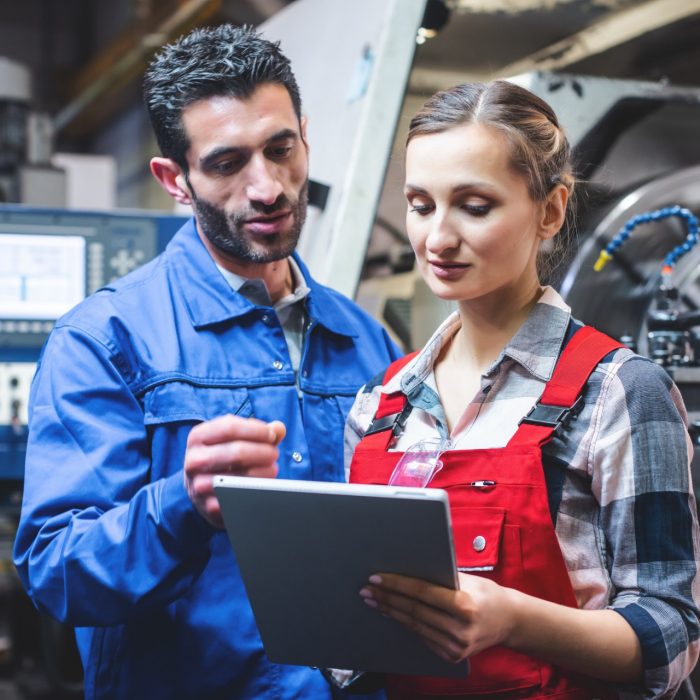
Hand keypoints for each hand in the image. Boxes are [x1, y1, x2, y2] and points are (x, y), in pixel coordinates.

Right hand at [184, 415, 285, 526]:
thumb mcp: (233, 439)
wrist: (201, 491)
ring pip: (240, 476)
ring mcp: (199, 484)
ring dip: (264, 471)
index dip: (256, 430)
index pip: (229, 427)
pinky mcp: (209, 506)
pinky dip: (256, 490)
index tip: (272, 435)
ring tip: (272, 468)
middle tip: (274, 454)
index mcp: (197, 437)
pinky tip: (263, 485)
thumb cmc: (223, 458)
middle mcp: (194, 460)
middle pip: (237, 452)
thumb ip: (258, 431)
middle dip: (263, 451)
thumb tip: (278, 429)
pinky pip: (239, 497)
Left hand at [359, 572, 515, 663]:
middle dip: (387, 598)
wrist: (509, 622)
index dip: (397, 584)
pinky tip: (392, 613)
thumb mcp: (467, 579)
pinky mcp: (451, 656)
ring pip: (414, 625)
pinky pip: (421, 636)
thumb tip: (406, 567)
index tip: (376, 578)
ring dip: (391, 611)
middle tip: (366, 589)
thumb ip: (440, 576)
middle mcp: (460, 629)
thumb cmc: (486, 593)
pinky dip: (405, 623)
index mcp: (465, 606)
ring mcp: (455, 646)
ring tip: (373, 600)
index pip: (422, 593)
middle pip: (414, 610)